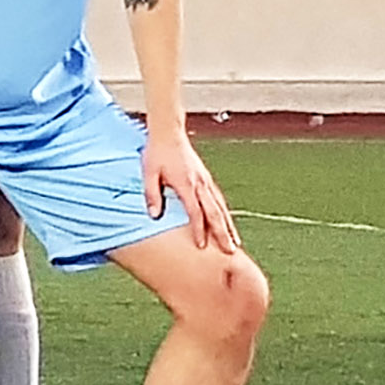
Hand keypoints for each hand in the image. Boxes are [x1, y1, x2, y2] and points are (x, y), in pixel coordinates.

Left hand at [142, 131, 237, 253]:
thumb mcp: (149, 173)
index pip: (195, 212)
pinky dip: (225, 214)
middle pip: (214, 213)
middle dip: (222, 234)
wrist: (169, 132)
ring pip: (220, 207)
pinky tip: (228, 224)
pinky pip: (219, 199)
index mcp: (186, 184)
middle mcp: (200, 184)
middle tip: (230, 252)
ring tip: (235, 244)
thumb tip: (154, 216)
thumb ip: (152, 194)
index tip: (201, 246)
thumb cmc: (156, 153)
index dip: (199, 230)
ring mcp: (205, 181)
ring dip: (228, 226)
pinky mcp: (206, 178)